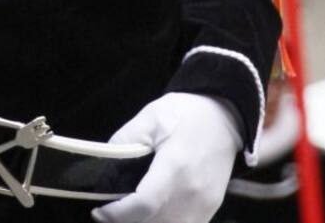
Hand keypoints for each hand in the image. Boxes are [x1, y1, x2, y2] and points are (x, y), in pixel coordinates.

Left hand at [92, 92, 240, 222]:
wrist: (224, 116)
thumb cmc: (186, 113)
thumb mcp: (150, 117)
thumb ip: (124, 141)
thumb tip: (103, 167)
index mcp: (175, 166)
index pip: (144, 204)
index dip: (118, 214)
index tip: (100, 211)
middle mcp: (192, 193)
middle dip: (127, 221)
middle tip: (112, 211)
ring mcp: (203, 206)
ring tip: (131, 212)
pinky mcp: (210, 211)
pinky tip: (152, 214)